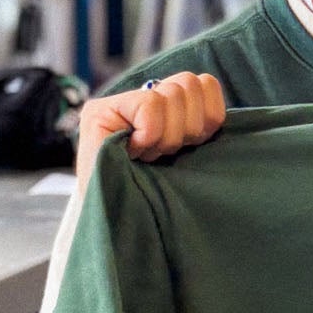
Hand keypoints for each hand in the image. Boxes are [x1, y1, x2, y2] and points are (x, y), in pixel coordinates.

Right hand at [76, 71, 225, 186]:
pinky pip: (149, 105)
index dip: (207, 117)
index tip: (189, 148)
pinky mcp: (97, 113)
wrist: (124, 229)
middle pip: (189, 83)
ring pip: (172, 93)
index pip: (205, 83)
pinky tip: (135, 152)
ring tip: (150, 155)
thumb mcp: (193, 158)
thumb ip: (200, 126)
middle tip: (165, 154)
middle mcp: (139, 100)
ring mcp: (115, 104)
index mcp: (166, 108)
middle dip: (187, 128)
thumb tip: (214, 101)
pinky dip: (151, 133)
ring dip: (168, 135)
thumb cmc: (160, 199)